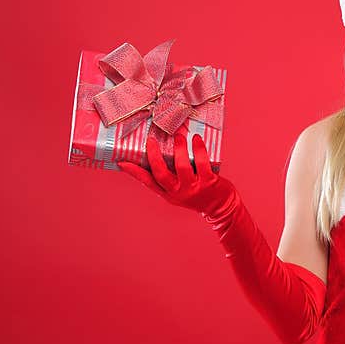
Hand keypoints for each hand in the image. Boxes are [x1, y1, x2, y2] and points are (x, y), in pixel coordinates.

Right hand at [118, 124, 236, 216]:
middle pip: (162, 174)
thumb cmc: (199, 194)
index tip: (122, 162)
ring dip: (179, 149)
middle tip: (151, 140)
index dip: (135, 172)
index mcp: (169, 194)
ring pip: (182, 167)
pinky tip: (196, 139)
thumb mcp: (180, 191)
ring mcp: (194, 188)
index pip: (148, 183)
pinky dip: (199, 149)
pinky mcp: (209, 182)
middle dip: (154, 156)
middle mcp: (179, 192)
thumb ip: (170, 178)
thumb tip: (158, 156)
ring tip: (178, 136)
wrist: (222, 208)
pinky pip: (202, 163)